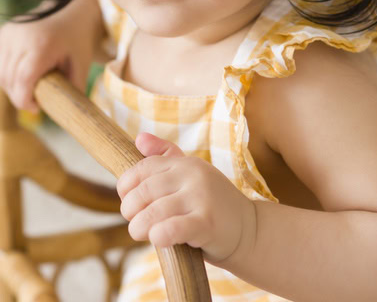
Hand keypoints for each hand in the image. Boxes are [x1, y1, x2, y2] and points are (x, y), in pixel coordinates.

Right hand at [0, 19, 93, 113]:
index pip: (23, 80)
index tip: (36, 108)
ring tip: (27, 90)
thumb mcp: (81, 67)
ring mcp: (9, 33)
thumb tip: (67, 117)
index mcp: (42, 45)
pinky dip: (4, 75)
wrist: (70, 12)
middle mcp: (21, 37)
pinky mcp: (3, 32)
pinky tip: (18, 78)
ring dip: (10, 87)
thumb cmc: (77, 43)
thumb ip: (73, 92)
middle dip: (19, 96)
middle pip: (10, 79)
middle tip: (33, 102)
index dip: (24, 100)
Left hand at [117, 132, 256, 264]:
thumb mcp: (192, 175)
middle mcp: (193, 176)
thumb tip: (139, 138)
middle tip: (134, 222)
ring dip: (139, 227)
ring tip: (140, 233)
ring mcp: (201, 198)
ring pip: (154, 211)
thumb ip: (166, 156)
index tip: (127, 201)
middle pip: (145, 190)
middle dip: (130, 209)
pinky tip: (158, 239)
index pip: (144, 168)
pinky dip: (158, 235)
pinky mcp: (207, 223)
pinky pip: (172, 228)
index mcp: (186, 164)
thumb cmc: (213, 204)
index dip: (126, 186)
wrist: (250, 230)